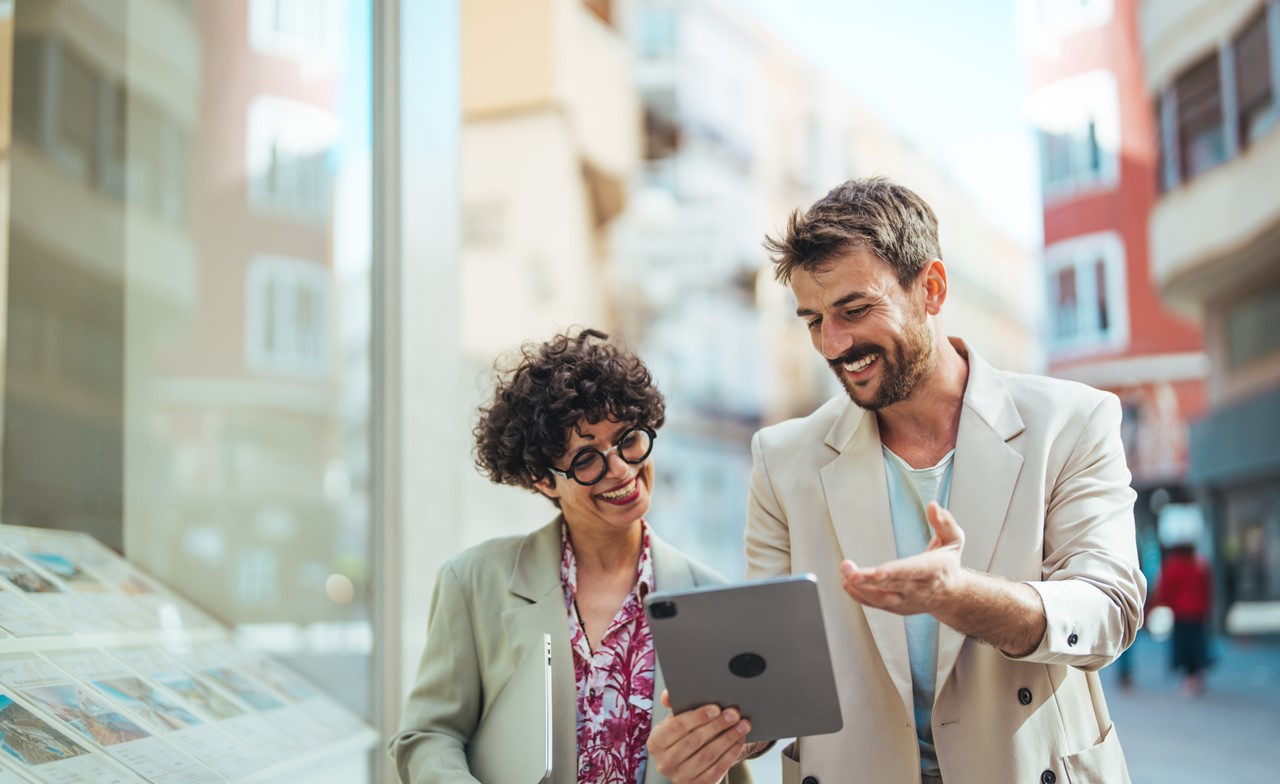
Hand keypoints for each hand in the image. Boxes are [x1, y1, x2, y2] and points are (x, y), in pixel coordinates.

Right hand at [647, 690, 749, 783]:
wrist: (686, 761)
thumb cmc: (682, 735)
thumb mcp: (673, 721)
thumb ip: (673, 705)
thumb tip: (668, 695)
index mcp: (656, 742)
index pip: (677, 727)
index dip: (697, 717)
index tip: (716, 708)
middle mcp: (665, 762)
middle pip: (694, 741)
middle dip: (717, 725)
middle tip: (733, 714)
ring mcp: (680, 777)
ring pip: (708, 755)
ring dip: (728, 738)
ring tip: (742, 725)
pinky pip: (717, 769)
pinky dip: (731, 753)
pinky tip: (739, 740)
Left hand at [839, 501, 966, 615]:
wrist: (952, 596)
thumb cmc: (948, 564)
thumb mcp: (954, 540)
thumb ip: (945, 523)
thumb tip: (933, 506)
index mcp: (934, 570)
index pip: (914, 570)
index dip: (895, 572)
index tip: (878, 572)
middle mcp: (920, 589)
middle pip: (892, 585)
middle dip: (869, 579)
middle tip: (849, 571)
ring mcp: (908, 601)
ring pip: (882, 599)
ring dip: (860, 587)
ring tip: (844, 572)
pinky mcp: (897, 608)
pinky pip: (876, 604)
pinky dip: (859, 595)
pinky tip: (846, 583)